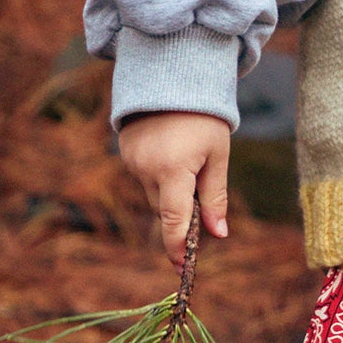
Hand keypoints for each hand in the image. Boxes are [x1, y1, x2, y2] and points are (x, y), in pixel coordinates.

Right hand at [118, 111, 230, 265]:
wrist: (173, 75)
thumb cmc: (204, 116)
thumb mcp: (217, 155)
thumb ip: (215, 196)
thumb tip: (218, 235)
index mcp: (173, 170)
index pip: (173, 220)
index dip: (178, 246)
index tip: (183, 266)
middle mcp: (146, 168)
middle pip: (165, 208)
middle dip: (182, 210)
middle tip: (202, 193)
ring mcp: (131, 159)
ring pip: (153, 192)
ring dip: (170, 189)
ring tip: (188, 157)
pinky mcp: (124, 150)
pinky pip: (143, 174)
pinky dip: (158, 172)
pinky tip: (172, 148)